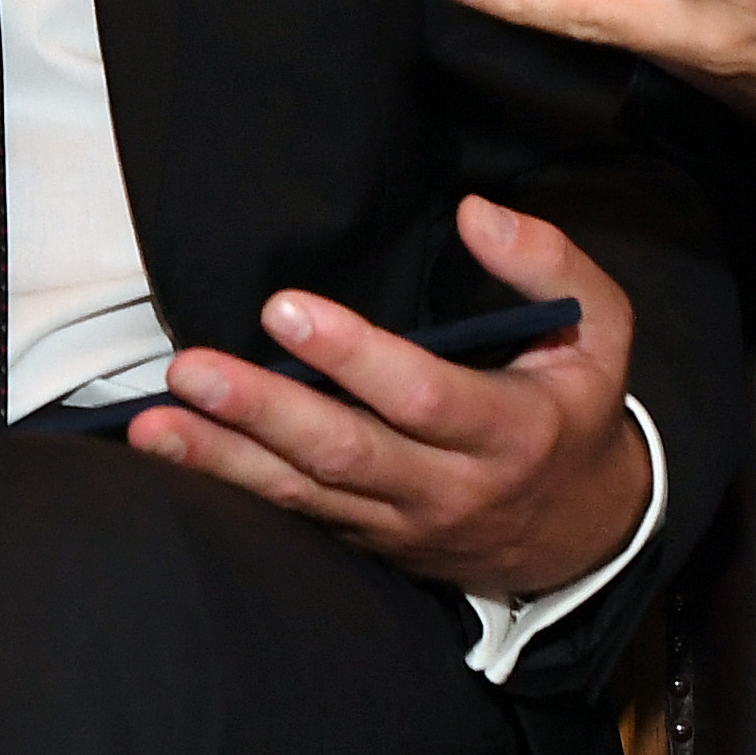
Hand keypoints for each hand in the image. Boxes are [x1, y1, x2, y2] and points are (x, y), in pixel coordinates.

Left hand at [129, 197, 648, 601]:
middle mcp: (450, 486)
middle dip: (262, 412)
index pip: (420, 395)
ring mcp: (402, 524)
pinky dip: (230, 490)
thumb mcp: (602, 330)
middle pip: (344, 453)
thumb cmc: (577, 409)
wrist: (583, 532)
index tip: (284, 307)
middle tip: (190, 369)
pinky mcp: (369, 542)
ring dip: (223, 460)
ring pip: (304, 495)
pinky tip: (171, 459)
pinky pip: (293, 519)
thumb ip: (549, 263)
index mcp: (509, 429)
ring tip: (153, 424)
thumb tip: (476, 212)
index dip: (351, 355)